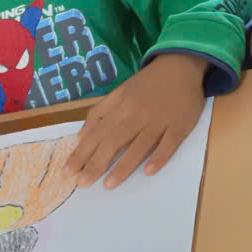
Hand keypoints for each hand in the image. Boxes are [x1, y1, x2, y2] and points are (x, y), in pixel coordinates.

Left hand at [64, 53, 206, 188]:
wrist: (181, 66)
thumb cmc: (148, 83)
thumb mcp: (120, 91)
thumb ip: (100, 112)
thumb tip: (81, 136)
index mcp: (122, 105)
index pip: (98, 132)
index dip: (83, 152)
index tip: (69, 170)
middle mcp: (138, 114)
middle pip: (115, 140)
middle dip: (97, 163)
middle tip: (82, 183)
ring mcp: (160, 121)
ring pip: (140, 145)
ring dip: (124, 166)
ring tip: (108, 185)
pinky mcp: (179, 126)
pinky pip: (169, 144)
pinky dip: (159, 157)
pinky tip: (148, 171)